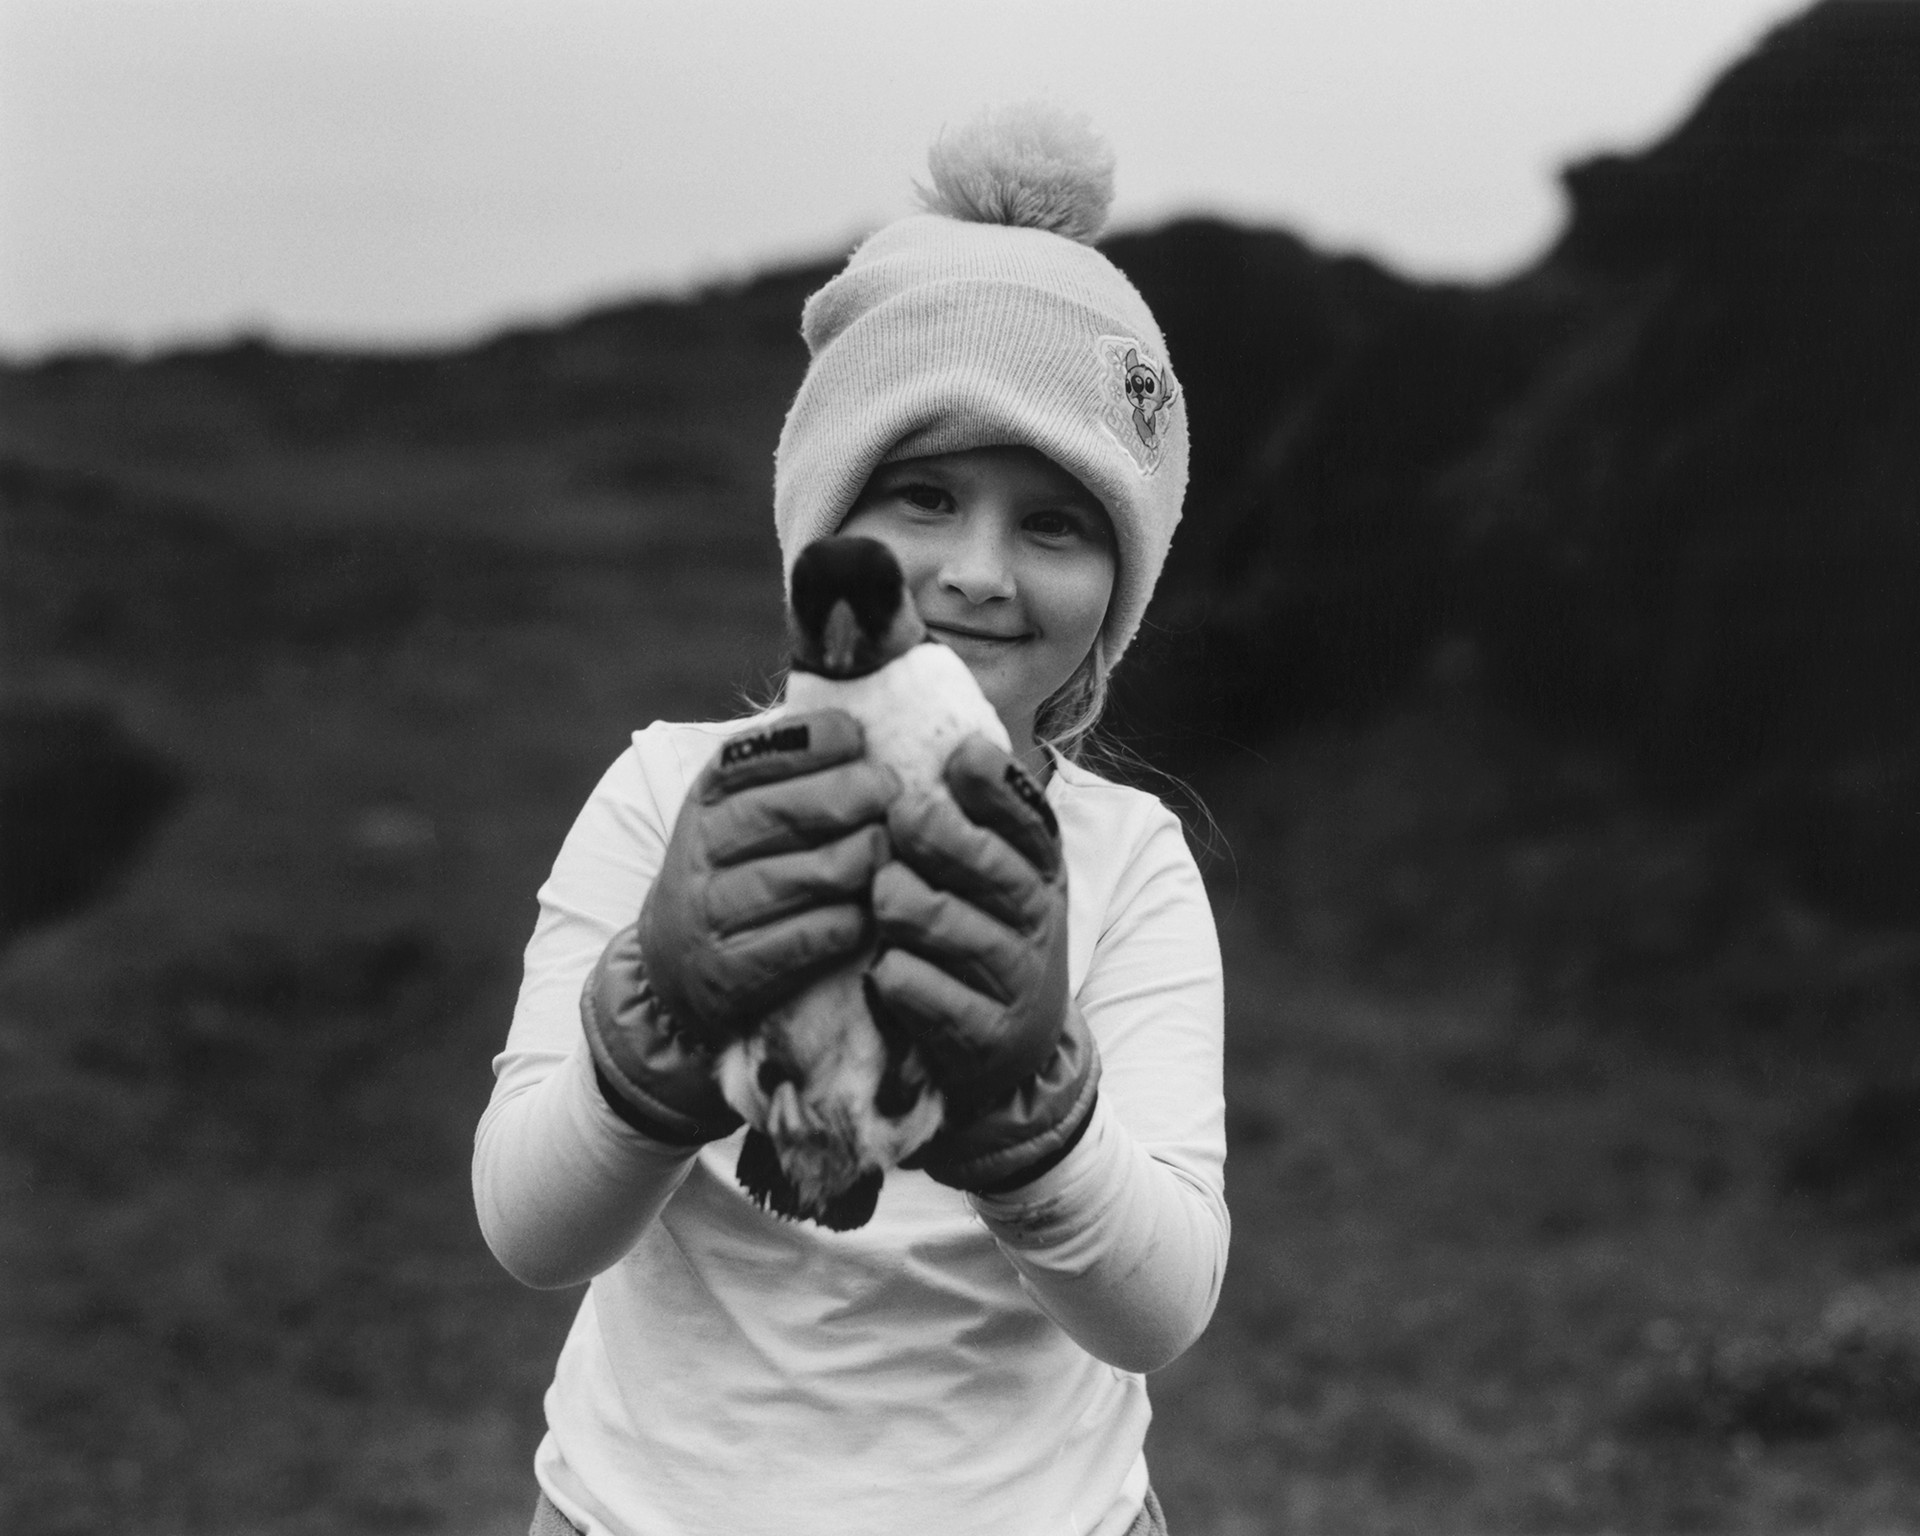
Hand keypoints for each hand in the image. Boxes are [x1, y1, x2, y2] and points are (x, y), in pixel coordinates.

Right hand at [637, 709, 895, 1042]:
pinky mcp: (730, 970)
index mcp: (708, 797)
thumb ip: (795, 768)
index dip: (808, 740)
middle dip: (846, 795)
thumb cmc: (741, 869)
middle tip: (892, 791)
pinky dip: (845, 924)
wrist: (674, 967)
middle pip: (778, 812)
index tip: (856, 736)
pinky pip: (802, 940)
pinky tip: (869, 914)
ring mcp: (711, 911)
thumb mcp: (746, 809)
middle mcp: (701, 848)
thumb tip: (869, 718)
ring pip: (798, 876)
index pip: (750, 756)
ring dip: (856, 859)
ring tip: (886, 851)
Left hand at [867, 735, 1069, 1110]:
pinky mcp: (986, 1035)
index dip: (999, 788)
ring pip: (959, 933)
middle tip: (901, 816)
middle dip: (946, 839)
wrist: (1011, 1049)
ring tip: (881, 894)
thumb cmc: (981, 933)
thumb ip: (972, 812)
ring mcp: (1015, 979)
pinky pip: (936, 999)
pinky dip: (902, 980)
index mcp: (1038, 869)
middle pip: (996, 871)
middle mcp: (1036, 920)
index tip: (960, 757)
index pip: (1030, 821)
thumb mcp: (993, 869)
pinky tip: (882, 969)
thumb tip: (944, 735)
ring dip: (911, 906)